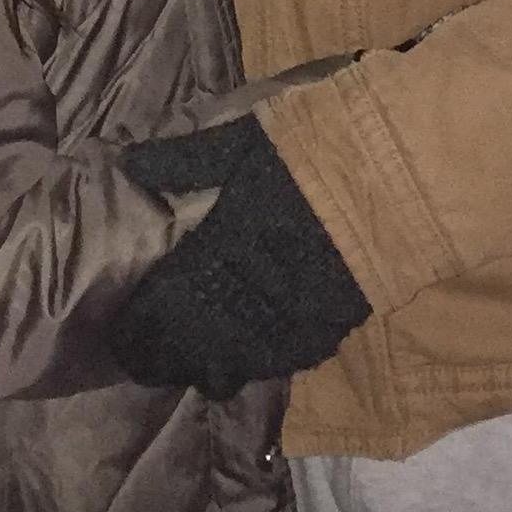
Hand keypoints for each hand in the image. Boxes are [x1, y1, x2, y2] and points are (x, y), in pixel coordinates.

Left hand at [108, 119, 371, 398]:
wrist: (388, 182)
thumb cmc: (308, 154)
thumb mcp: (239, 143)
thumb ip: (183, 161)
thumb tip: (130, 165)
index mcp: (214, 252)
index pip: (161, 308)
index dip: (138, 330)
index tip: (122, 337)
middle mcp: (244, 297)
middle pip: (193, 346)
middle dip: (166, 357)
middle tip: (148, 364)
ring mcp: (285, 321)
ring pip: (236, 363)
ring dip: (210, 366)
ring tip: (193, 368)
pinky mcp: (325, 330)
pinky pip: (283, 358)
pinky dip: (261, 360)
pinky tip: (251, 356)